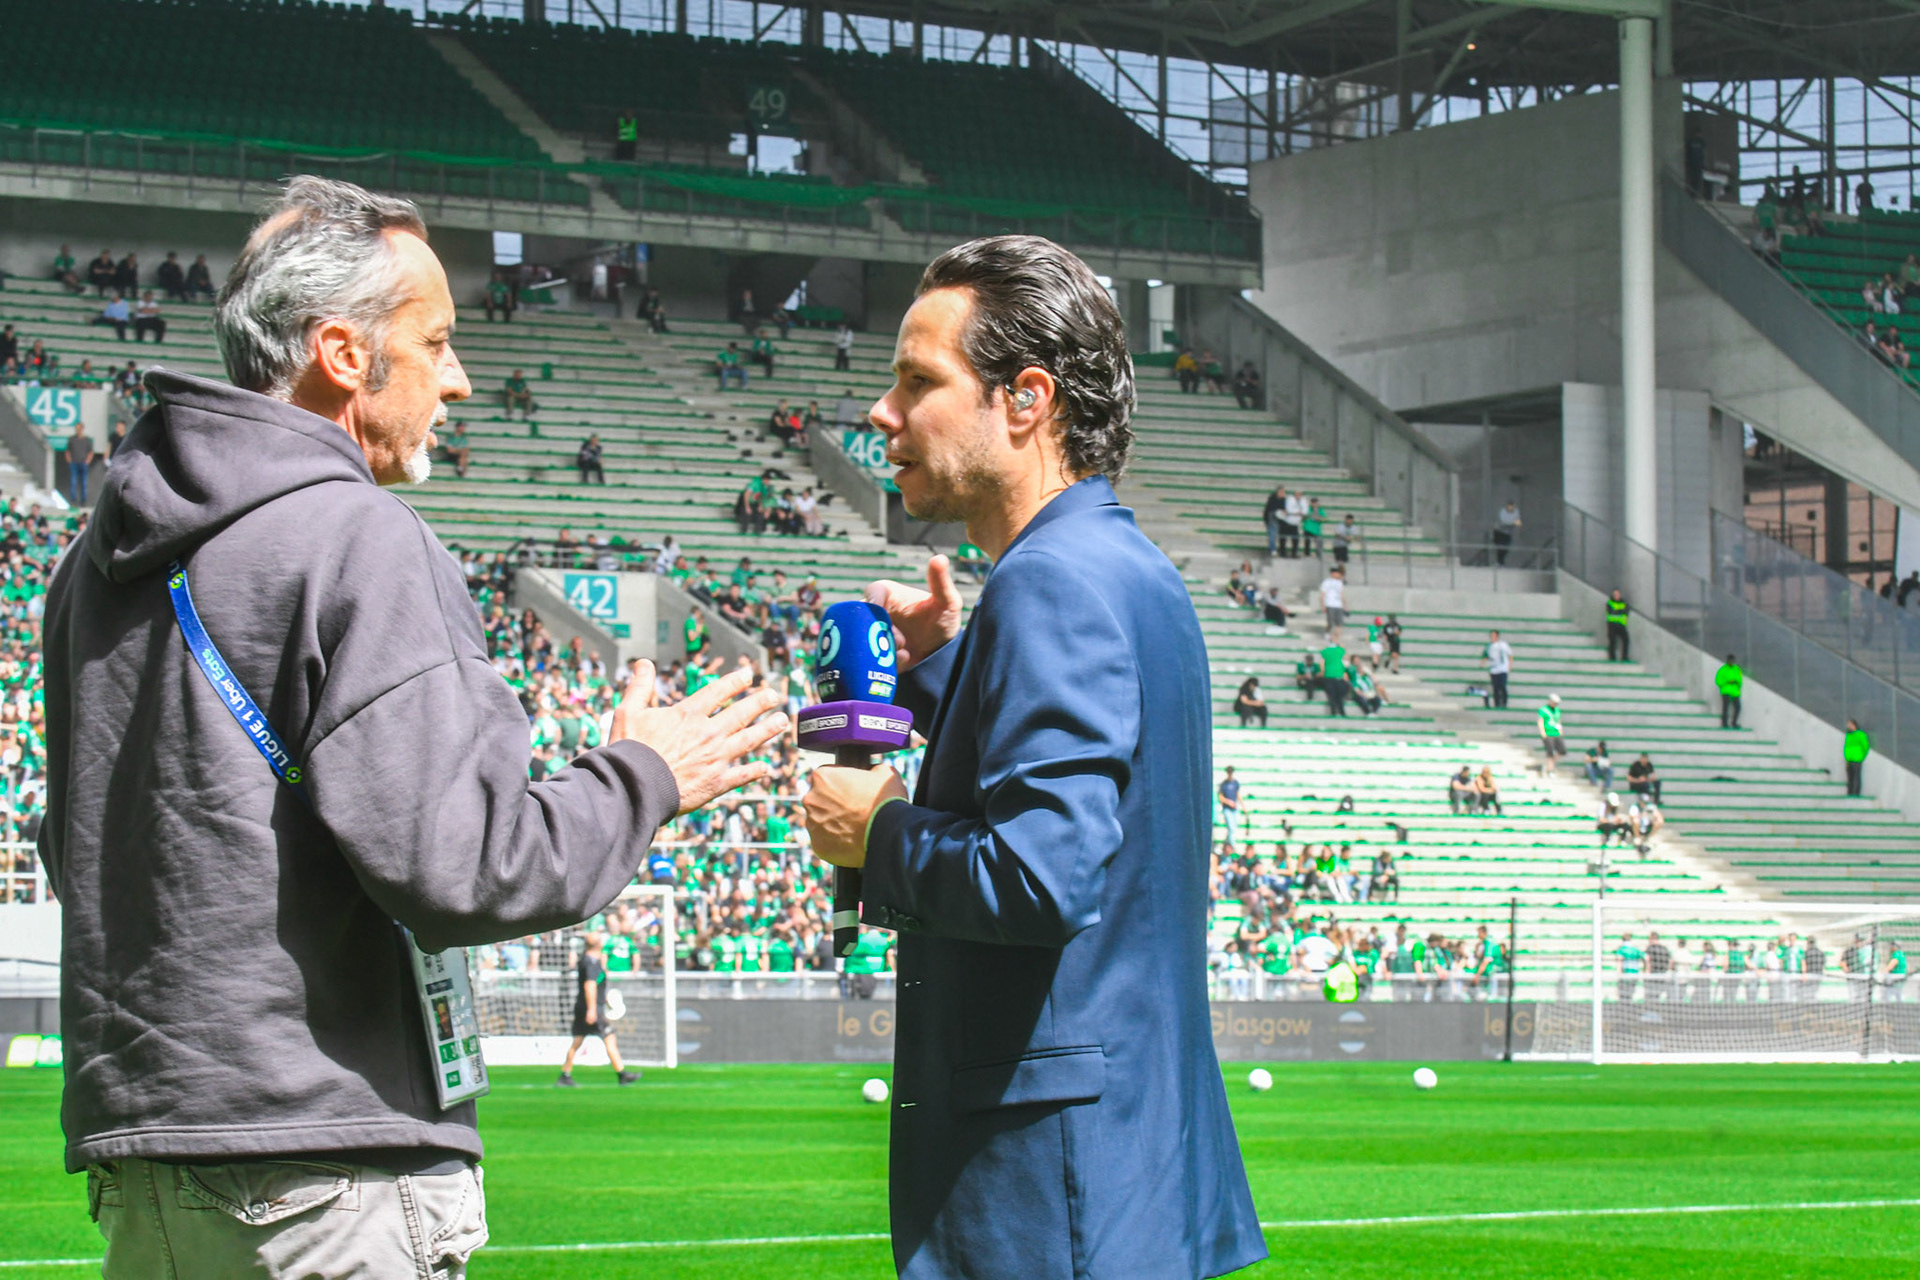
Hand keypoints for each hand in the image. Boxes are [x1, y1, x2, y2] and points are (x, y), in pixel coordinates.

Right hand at [609, 661, 787, 814]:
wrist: (635, 788)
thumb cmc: (629, 751)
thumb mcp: (628, 712)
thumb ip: (640, 687)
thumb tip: (644, 663)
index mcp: (688, 715)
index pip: (717, 692)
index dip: (734, 681)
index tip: (748, 675)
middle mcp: (708, 733)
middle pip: (741, 713)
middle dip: (759, 702)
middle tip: (773, 694)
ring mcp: (716, 758)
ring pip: (749, 740)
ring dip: (767, 729)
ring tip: (781, 721)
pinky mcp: (716, 783)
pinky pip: (741, 775)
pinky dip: (755, 771)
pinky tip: (766, 767)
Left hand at [803, 764, 907, 867]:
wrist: (890, 834)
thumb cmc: (886, 799)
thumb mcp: (883, 772)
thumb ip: (868, 769)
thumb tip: (870, 773)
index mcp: (821, 777)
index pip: (825, 776)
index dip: (841, 782)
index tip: (852, 790)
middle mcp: (810, 800)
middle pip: (819, 800)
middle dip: (834, 804)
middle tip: (855, 810)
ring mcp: (812, 825)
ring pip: (821, 822)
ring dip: (834, 823)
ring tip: (856, 827)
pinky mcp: (819, 847)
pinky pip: (826, 842)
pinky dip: (836, 842)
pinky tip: (853, 840)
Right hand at [864, 555, 961, 670]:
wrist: (941, 653)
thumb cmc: (943, 620)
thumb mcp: (947, 601)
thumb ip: (941, 582)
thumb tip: (940, 558)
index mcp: (888, 595)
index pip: (873, 592)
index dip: (873, 599)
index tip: (879, 608)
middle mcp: (876, 613)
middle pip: (864, 618)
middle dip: (878, 628)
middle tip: (900, 639)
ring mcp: (873, 633)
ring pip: (863, 638)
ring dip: (880, 645)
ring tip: (904, 651)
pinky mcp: (873, 653)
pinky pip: (868, 656)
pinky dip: (882, 658)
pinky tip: (904, 659)